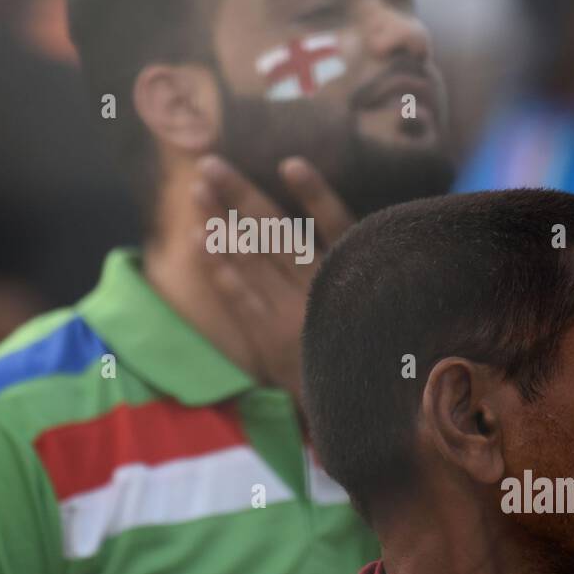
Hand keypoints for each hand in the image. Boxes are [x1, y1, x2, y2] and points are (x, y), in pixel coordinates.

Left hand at [191, 154, 353, 403]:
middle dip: (241, 195)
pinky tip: (199, 240)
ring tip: (197, 190)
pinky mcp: (269, 338)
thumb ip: (356, 264)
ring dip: (221, 221)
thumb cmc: (366, 348)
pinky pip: (239, 295)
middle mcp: (323, 290)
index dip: (314, 194)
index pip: (337, 225)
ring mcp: (293, 314)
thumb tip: (324, 218)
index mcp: (354, 276)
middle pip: (276, 233)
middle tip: (209, 164)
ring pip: (252, 258)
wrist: (359, 409)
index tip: (290, 164)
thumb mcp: (375, 304)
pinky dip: (218, 267)